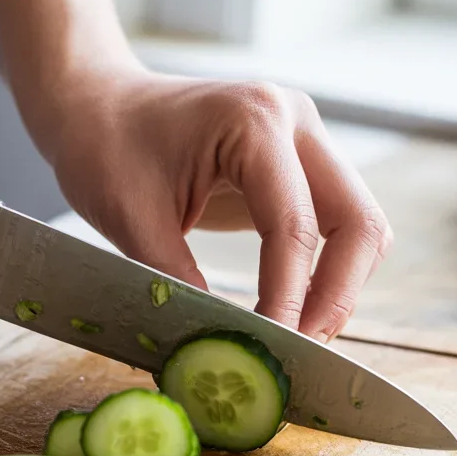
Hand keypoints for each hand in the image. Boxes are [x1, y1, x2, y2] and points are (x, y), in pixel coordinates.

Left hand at [52, 70, 391, 339]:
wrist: (97, 104)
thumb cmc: (104, 147)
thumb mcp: (130, 219)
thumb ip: (177, 282)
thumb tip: (220, 347)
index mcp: (254, 121)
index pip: (294, 226)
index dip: (289, 298)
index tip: (270, 349)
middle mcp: (295, 121)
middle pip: (359, 223)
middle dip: (335, 297)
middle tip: (298, 351)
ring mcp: (304, 139)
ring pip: (360, 226)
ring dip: (337, 287)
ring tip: (295, 336)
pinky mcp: (300, 162)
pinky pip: (336, 224)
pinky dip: (322, 270)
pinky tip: (290, 306)